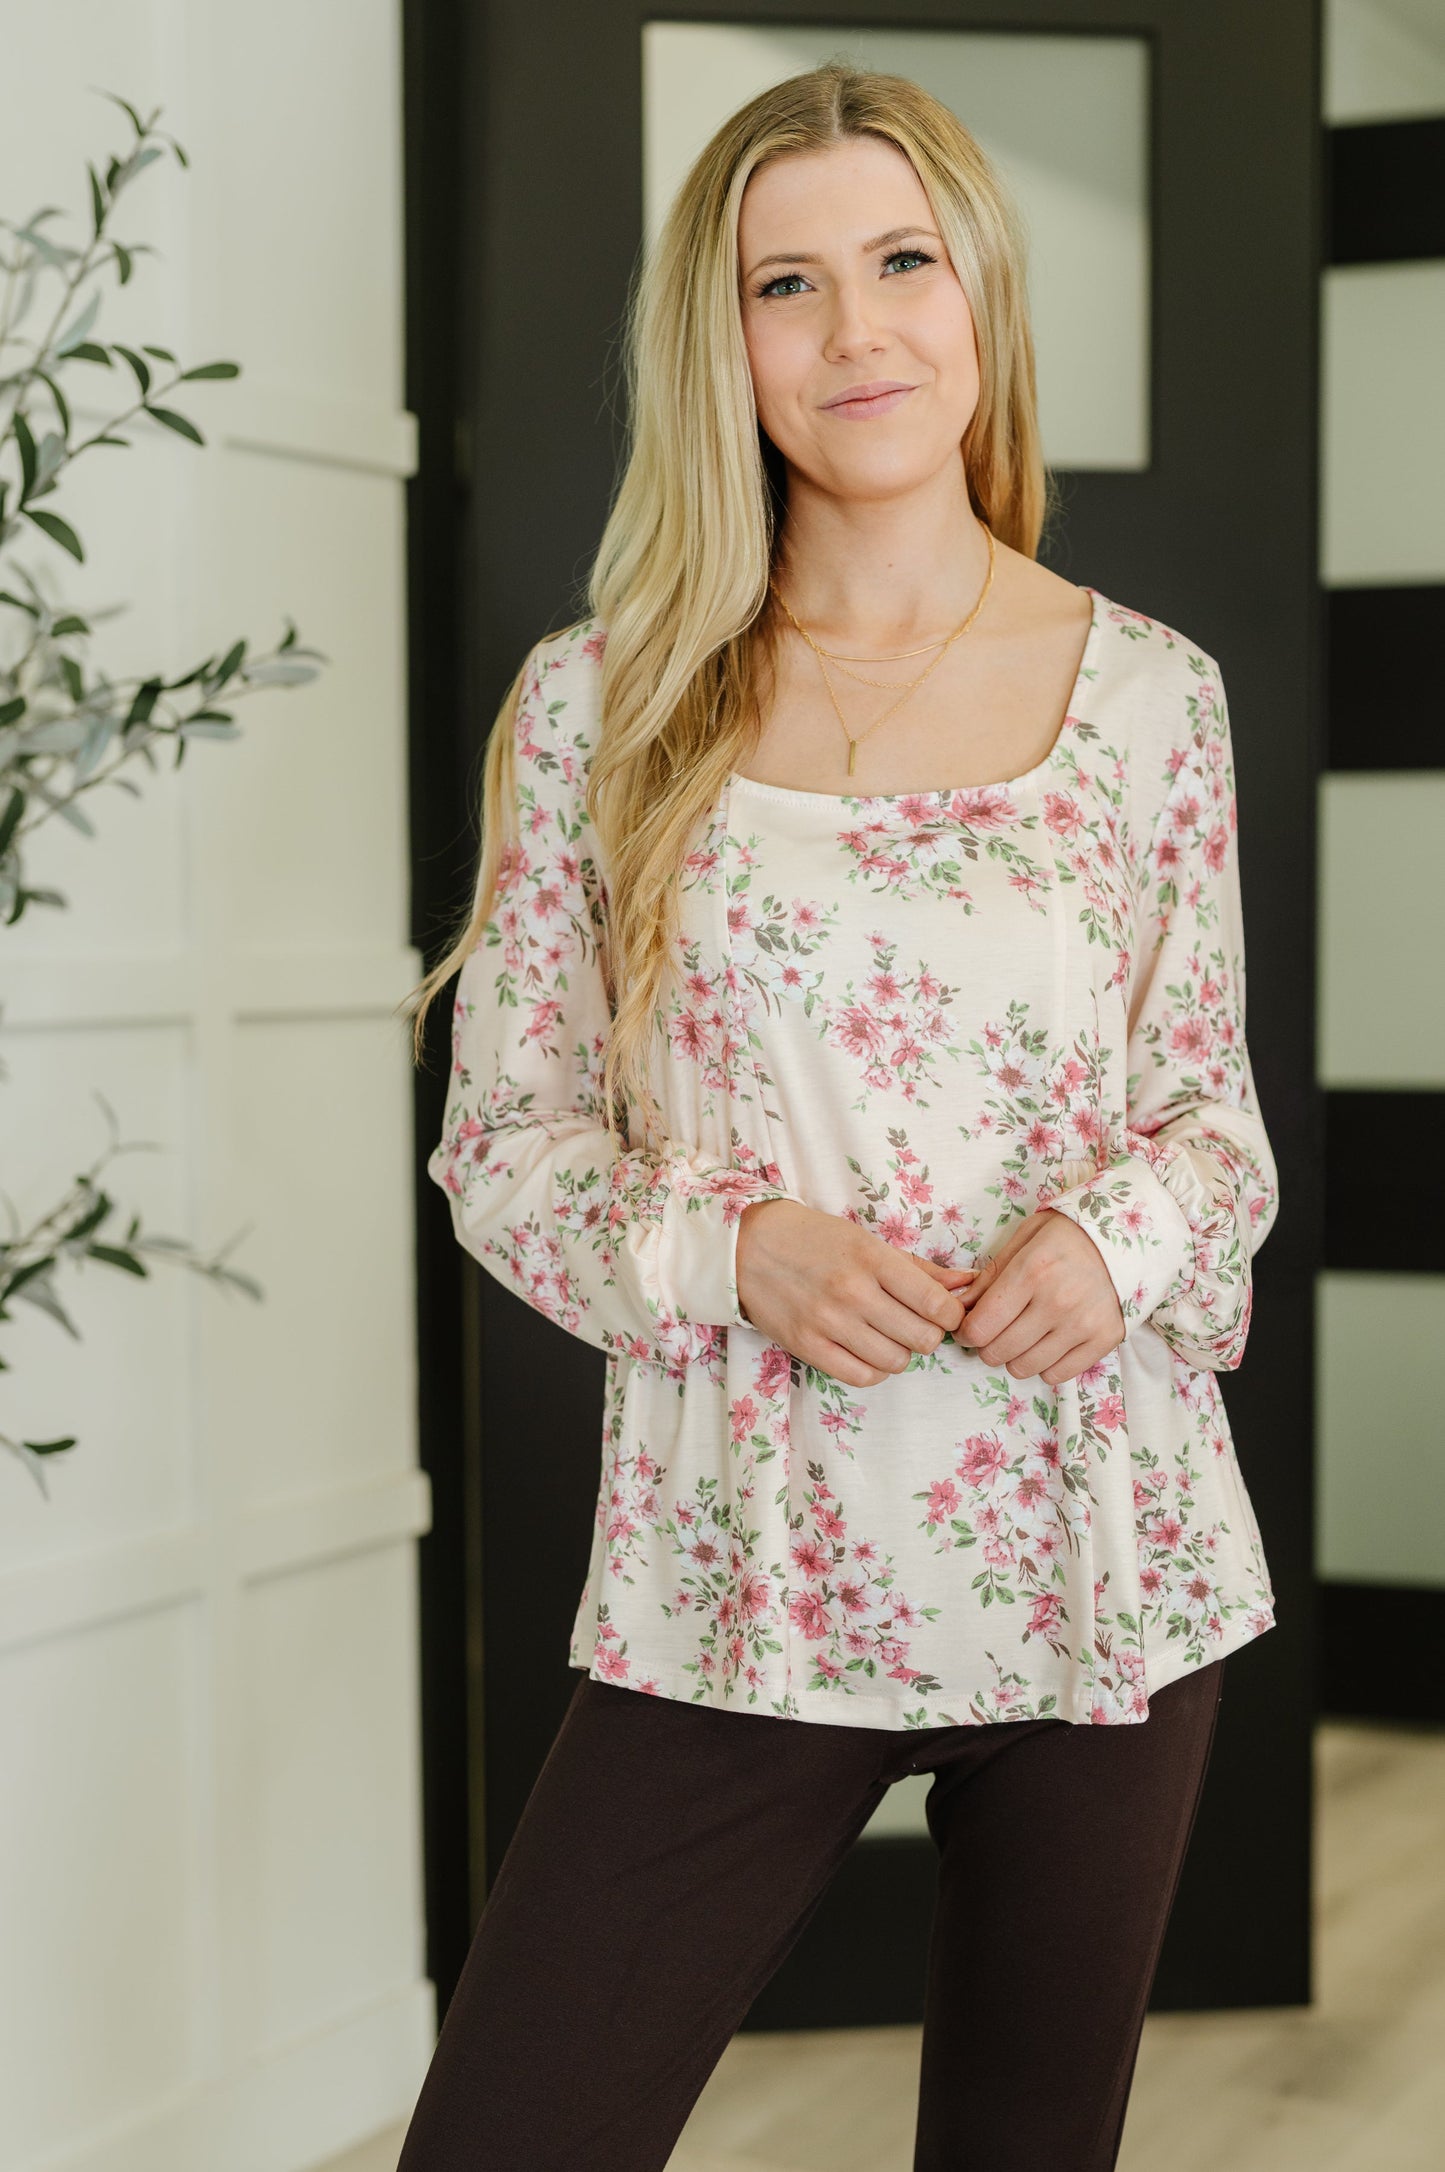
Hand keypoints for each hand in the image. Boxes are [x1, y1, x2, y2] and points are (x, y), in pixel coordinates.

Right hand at [735, 1198, 977, 1387]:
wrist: (749, 1246)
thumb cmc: (815, 1240)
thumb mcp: (868, 1241)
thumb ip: (920, 1268)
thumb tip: (968, 1284)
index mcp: (873, 1259)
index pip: (937, 1304)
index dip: (951, 1315)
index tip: (944, 1313)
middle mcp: (853, 1292)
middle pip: (922, 1338)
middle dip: (927, 1334)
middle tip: (913, 1323)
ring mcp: (828, 1322)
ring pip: (895, 1362)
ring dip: (900, 1353)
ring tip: (887, 1335)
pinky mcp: (807, 1346)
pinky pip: (861, 1377)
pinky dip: (874, 1369)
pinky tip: (867, 1351)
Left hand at [952, 1208, 1124, 1386]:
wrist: (1131, 1239)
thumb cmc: (1070, 1235)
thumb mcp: (1025, 1239)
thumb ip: (990, 1275)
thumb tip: (960, 1305)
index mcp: (1032, 1270)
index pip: (981, 1326)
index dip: (966, 1332)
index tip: (968, 1328)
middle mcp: (1057, 1301)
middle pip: (998, 1351)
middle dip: (986, 1346)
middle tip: (994, 1333)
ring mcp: (1083, 1324)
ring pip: (1024, 1368)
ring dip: (1013, 1358)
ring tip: (1020, 1338)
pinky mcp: (1104, 1340)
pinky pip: (1057, 1375)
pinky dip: (1044, 1366)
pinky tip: (1047, 1344)